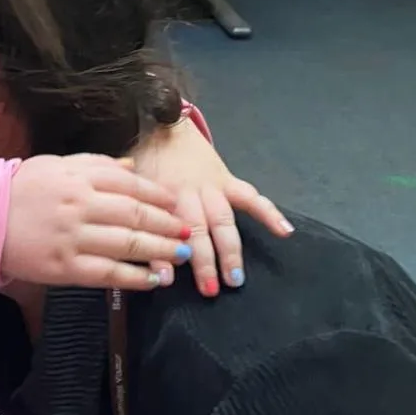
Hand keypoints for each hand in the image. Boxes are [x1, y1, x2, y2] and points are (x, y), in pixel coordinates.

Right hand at [1, 154, 193, 290]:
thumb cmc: (20, 189)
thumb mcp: (55, 164)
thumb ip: (95, 164)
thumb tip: (132, 167)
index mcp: (78, 176)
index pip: (130, 184)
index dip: (159, 195)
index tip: (177, 204)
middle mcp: (80, 204)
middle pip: (135, 214)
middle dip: (167, 224)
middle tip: (188, 232)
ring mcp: (73, 237)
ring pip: (128, 244)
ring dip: (161, 250)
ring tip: (183, 255)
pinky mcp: (65, 267)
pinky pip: (109, 274)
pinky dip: (136, 278)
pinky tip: (154, 279)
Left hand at [133, 117, 292, 295]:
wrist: (162, 124)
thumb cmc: (144, 161)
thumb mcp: (130, 185)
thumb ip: (134, 215)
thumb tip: (133, 247)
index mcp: (160, 195)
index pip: (162, 228)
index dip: (163, 254)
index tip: (166, 280)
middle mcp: (188, 193)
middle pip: (197, 229)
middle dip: (204, 261)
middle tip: (209, 290)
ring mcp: (211, 187)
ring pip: (224, 220)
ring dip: (230, 250)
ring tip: (236, 278)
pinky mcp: (228, 180)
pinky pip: (250, 197)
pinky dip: (269, 213)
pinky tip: (285, 231)